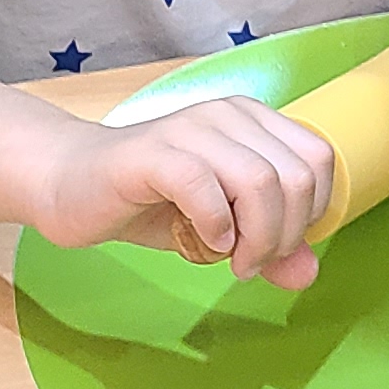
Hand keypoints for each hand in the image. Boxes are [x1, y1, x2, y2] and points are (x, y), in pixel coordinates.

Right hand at [31, 98, 335, 288]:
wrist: (69, 185)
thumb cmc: (150, 203)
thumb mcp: (222, 229)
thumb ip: (269, 247)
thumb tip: (308, 274)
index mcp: (252, 121)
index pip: (319, 160)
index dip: (313, 214)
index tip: (279, 247)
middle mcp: (227, 115)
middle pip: (295, 177)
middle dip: (284, 235)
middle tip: (251, 262)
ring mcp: (189, 129)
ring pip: (258, 181)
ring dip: (255, 237)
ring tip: (232, 260)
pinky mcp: (152, 153)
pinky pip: (204, 186)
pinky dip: (214, 226)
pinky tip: (203, 243)